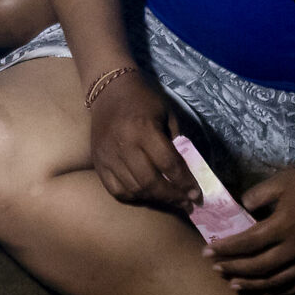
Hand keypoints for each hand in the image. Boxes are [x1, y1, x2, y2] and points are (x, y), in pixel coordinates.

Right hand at [85, 72, 193, 209]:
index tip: (197, 195)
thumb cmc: (143, 100)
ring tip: (170, 201)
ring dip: (155, 199)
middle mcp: (124, 145)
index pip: (168, 164)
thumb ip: (176, 143)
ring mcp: (108, 156)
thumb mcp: (167, 114)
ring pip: (133, 189)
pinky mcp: (98, 162)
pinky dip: (133, 197)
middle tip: (186, 203)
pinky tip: (146, 196)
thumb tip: (185, 173)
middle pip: (150, 182)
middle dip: (172, 196)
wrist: (109, 90)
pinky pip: (115, 190)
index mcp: (144, 129)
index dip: (185, 182)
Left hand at [208, 162, 294, 294]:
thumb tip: (241, 208)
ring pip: (279, 282)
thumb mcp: (282, 179)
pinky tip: (270, 292)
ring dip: (255, 285)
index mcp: (284, 227)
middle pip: (259, 267)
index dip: (225, 249)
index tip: (207, 251)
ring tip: (236, 285)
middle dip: (234, 269)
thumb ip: (257, 195)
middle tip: (216, 269)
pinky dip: (283, 292)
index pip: (246, 243)